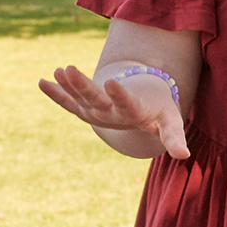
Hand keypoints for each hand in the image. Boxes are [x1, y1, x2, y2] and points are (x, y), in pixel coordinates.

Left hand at [39, 65, 189, 159]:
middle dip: (81, 85)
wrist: (141, 116)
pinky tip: (41, 81)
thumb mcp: (171, 122)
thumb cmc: (160, 112)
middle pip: (95, 99)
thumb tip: (184, 156)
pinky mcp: (85, 108)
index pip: (125, 104)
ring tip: (57, 69)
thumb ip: (173, 136)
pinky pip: (67, 101)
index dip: (118, 94)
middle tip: (68, 69)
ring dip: (67, 84)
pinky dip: (55, 92)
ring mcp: (95, 111)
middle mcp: (110, 114)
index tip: (109, 81)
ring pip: (80, 97)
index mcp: (131, 113)